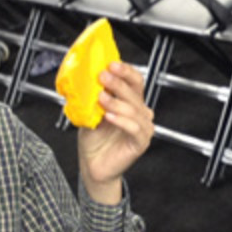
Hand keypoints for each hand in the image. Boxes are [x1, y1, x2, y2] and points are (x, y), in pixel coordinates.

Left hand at [77, 61, 153, 203]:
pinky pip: (135, 128)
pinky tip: (110, 116)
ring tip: (102, 99)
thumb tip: (89, 80)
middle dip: (118, 83)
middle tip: (103, 77)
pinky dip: (123, 121)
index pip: (135, 82)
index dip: (125, 72)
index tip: (110, 64)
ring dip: (117, 102)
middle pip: (135, 93)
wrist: (93, 166)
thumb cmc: (94, 140)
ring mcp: (142, 128)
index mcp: (130, 102)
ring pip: (135, 110)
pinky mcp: (140, 143)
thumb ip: (94, 98)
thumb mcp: (90, 113)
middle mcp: (139, 113)